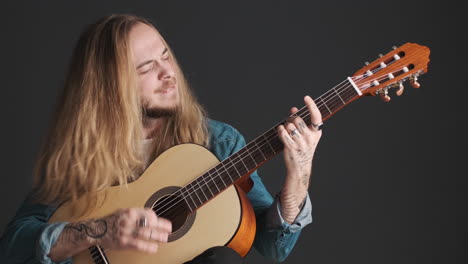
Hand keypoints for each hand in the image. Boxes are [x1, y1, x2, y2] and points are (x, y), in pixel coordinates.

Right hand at [50, 207, 171, 261]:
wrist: (97, 230)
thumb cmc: (113, 220)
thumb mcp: (125, 211)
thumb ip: (138, 213)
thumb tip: (153, 216)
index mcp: (130, 211)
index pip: (148, 213)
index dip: (158, 219)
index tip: (165, 223)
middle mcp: (128, 220)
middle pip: (149, 223)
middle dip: (161, 227)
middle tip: (169, 230)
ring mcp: (125, 231)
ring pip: (145, 234)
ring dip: (157, 236)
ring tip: (165, 238)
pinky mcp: (123, 242)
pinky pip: (138, 245)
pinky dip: (147, 247)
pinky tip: (154, 248)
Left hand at [277, 96, 321, 222]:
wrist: (300, 166)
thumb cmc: (302, 147)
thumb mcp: (305, 134)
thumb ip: (300, 121)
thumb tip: (293, 109)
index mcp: (316, 133)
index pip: (316, 116)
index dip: (312, 105)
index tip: (306, 97)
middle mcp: (310, 137)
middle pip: (297, 119)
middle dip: (292, 120)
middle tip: (291, 126)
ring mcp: (301, 143)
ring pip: (289, 125)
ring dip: (285, 127)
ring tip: (288, 133)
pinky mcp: (291, 147)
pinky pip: (283, 132)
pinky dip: (280, 130)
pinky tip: (281, 132)